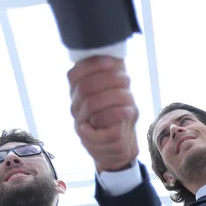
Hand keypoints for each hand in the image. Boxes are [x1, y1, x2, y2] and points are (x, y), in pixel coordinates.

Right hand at [68, 56, 138, 171]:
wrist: (117, 149)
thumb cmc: (116, 116)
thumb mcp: (115, 94)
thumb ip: (112, 78)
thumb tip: (116, 56)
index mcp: (77, 93)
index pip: (74, 74)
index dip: (92, 65)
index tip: (112, 63)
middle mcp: (76, 108)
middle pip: (85, 87)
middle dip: (108, 80)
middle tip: (127, 79)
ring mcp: (82, 126)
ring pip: (92, 105)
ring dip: (115, 96)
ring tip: (130, 97)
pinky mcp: (94, 142)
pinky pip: (103, 127)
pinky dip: (117, 116)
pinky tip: (129, 111)